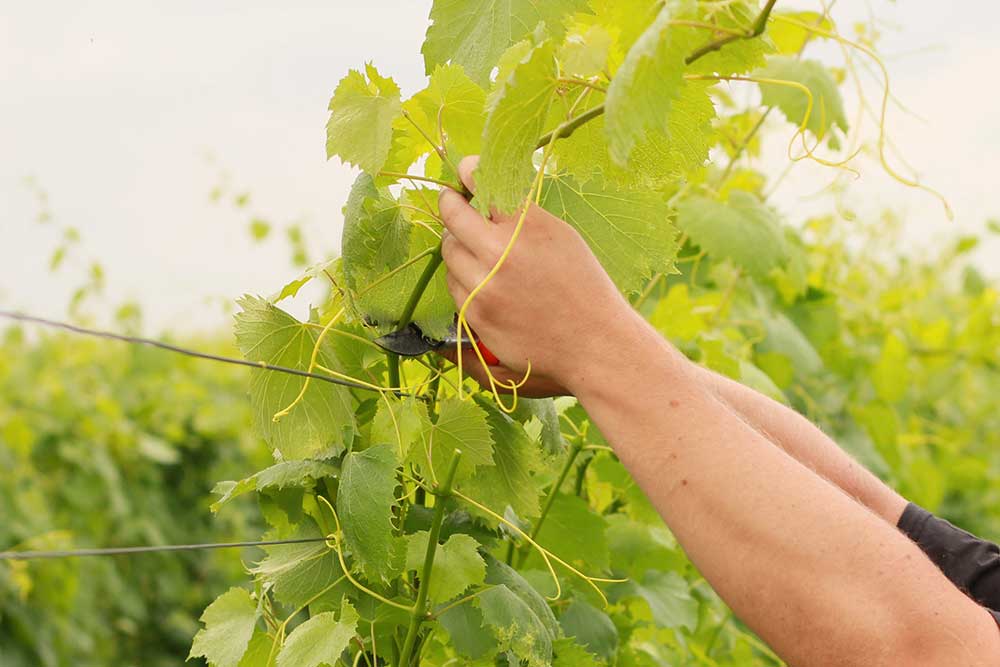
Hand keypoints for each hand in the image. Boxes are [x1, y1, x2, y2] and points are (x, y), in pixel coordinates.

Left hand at [437, 156, 635, 391]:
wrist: (594, 343)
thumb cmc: (583, 286)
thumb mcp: (561, 236)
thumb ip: (523, 214)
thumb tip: (486, 187)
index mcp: (528, 227)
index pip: (482, 184)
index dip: (468, 172)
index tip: (465, 171)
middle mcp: (501, 253)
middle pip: (452, 217)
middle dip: (451, 206)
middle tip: (453, 204)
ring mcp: (485, 287)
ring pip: (449, 253)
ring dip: (458, 247)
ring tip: (478, 251)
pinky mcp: (476, 316)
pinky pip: (454, 287)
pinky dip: (463, 280)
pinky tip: (483, 282)